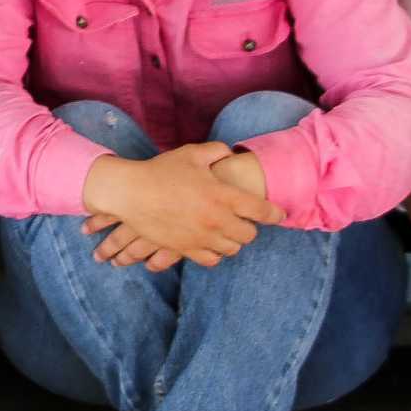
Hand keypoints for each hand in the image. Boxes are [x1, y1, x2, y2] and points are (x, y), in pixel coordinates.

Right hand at [80, 142, 284, 268]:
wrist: (130, 193)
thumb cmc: (161, 170)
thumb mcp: (192, 153)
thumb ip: (217, 151)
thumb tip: (230, 154)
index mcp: (222, 195)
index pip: (261, 210)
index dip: (275, 214)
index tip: (279, 215)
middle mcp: (216, 219)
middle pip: (249, 235)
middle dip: (250, 227)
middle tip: (244, 219)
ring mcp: (201, 237)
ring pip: (232, 249)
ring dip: (233, 240)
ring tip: (226, 231)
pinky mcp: (186, 249)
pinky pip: (211, 260)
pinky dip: (215, 253)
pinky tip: (211, 242)